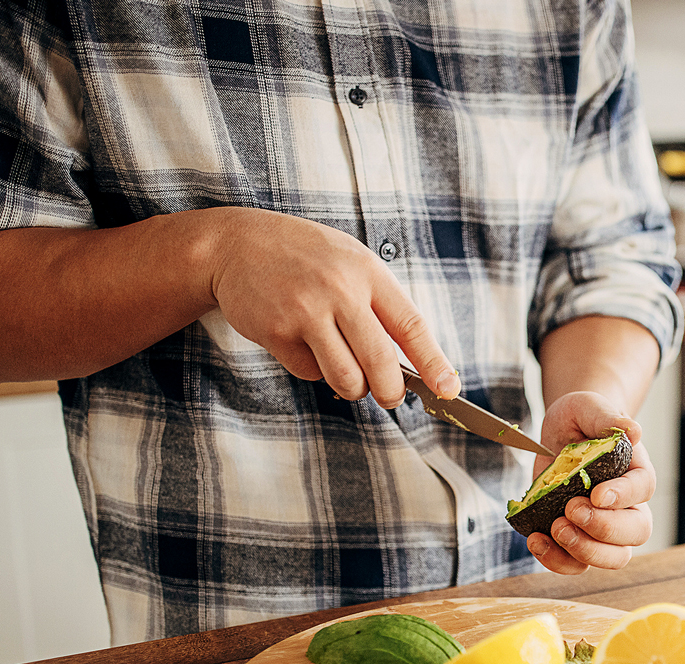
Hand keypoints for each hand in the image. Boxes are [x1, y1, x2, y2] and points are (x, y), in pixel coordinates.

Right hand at [207, 208, 459, 406]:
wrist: (236, 244)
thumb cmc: (305, 257)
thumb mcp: (351, 263)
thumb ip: (379, 305)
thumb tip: (410, 363)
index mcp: (368, 272)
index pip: (411, 325)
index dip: (434, 362)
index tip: (448, 388)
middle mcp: (340, 291)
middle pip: (380, 363)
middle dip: (390, 393)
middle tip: (391, 398)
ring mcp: (307, 311)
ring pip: (346, 378)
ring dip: (352, 388)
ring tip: (347, 373)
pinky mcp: (277, 331)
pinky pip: (308, 372)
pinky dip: (312, 369)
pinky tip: (302, 343)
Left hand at [526, 391, 653, 573]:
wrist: (564, 432)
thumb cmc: (583, 419)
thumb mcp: (589, 408)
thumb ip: (608, 417)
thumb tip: (633, 431)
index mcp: (635, 472)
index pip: (642, 490)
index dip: (622, 497)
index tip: (597, 494)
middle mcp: (627, 505)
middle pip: (636, 533)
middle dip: (603, 528)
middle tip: (571, 509)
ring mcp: (604, 527)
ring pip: (613, 558)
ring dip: (584, 550)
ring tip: (554, 528)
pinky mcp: (577, 538)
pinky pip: (576, 564)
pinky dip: (556, 560)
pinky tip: (536, 540)